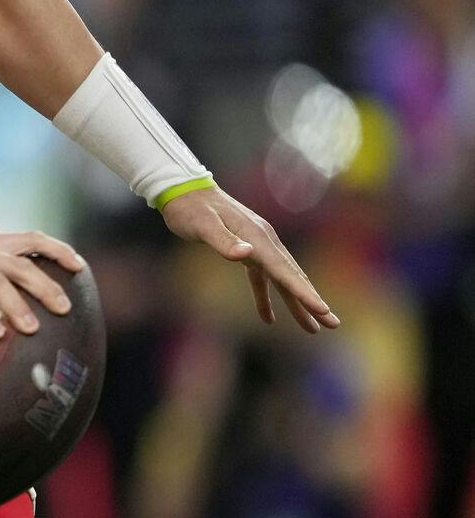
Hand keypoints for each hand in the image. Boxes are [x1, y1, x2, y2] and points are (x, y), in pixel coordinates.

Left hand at [160, 186, 339, 333]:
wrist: (184, 189)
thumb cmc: (190, 210)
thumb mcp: (203, 226)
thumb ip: (224, 241)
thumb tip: (246, 254)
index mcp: (258, 238)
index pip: (285, 271)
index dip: (304, 292)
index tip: (322, 310)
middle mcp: (264, 241)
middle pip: (293, 277)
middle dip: (312, 302)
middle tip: (333, 324)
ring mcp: (257, 245)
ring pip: (283, 279)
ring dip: (297, 303)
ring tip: (312, 328)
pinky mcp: (247, 249)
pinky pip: (263, 278)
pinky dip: (267, 298)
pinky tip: (269, 318)